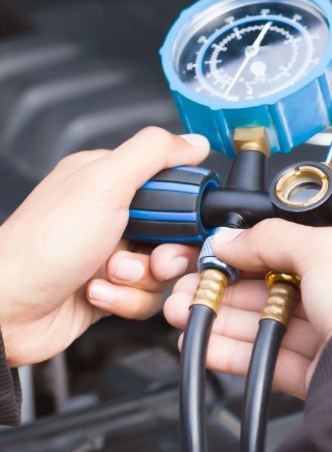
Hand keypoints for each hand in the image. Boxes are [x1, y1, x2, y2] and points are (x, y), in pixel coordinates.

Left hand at [0, 128, 208, 366]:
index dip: (186, 208)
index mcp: (110, 179)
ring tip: (110, 274)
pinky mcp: (112, 288)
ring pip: (165, 269)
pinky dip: (126, 299)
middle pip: (176, 233)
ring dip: (141, 278)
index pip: (173, 186)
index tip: (180, 222)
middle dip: (167, 252)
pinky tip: (97, 292)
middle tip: (151, 257)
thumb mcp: (104, 184)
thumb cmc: (43, 246)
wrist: (7, 310)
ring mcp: (113, 253)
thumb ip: (153, 154)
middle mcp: (113, 215)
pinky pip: (147, 297)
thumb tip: (193, 141)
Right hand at [161, 219, 331, 398]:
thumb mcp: (325, 248)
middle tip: (198, 283)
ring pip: (276, 327)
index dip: (265, 251)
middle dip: (235, 286)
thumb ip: (274, 238)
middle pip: (287, 291)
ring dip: (228, 318)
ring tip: (186, 310)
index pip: (312, 253)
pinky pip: (274, 363)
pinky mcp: (326, 382)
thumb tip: (233, 237)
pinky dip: (237, 352)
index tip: (228, 252)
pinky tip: (207, 343)